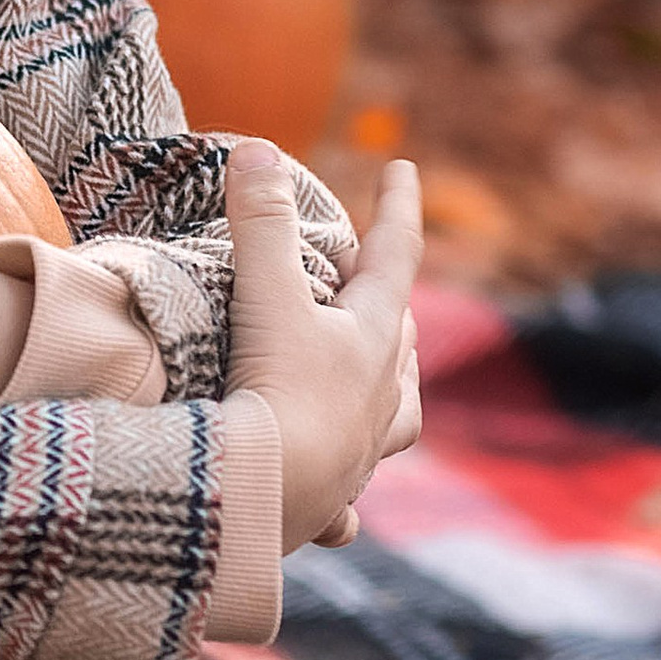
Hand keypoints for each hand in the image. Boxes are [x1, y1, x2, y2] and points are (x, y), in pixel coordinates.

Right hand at [226, 141, 423, 550]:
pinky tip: (341, 510)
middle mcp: (380, 395)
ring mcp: (360, 451)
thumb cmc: (273, 395)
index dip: (397, 204)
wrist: (259, 503)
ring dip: (389, 388)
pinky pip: (349, 496)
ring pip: (395, 412)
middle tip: (365, 276)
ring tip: (382, 382)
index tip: (404, 166)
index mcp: (374, 338)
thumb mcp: (264, 298)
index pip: (395, 253)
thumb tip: (257, 149)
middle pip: (399, 334)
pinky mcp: (327, 500)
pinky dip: (346, 494)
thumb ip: (261, 224)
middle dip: (387, 299)